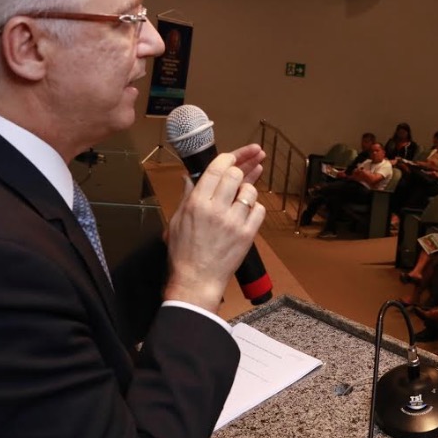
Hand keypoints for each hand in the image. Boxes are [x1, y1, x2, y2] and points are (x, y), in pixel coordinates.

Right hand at [164, 151, 266, 311]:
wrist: (196, 280)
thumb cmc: (183, 253)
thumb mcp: (177, 220)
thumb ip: (186, 196)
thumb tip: (187, 177)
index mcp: (197, 203)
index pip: (216, 169)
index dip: (228, 158)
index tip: (234, 157)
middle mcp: (216, 209)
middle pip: (235, 175)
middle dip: (238, 172)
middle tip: (238, 176)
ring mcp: (234, 222)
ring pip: (250, 191)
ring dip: (247, 191)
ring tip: (240, 199)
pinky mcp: (248, 234)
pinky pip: (260, 210)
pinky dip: (255, 208)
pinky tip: (247, 212)